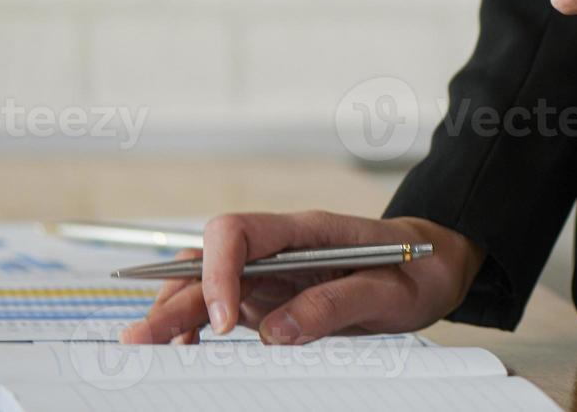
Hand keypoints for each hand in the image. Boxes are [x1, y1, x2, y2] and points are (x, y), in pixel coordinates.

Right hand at [119, 213, 483, 344]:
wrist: (434, 263)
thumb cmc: (417, 268)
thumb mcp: (391, 290)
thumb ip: (336, 305)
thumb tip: (278, 333)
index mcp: (306, 230)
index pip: (238, 231)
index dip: (218, 270)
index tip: (222, 320)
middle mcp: (279, 246)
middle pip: (208, 260)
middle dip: (173, 297)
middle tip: (141, 338)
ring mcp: (271, 272)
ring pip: (206, 281)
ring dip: (174, 308)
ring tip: (147, 344)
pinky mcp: (272, 297)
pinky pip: (223, 306)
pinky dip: (198, 324)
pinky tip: (185, 346)